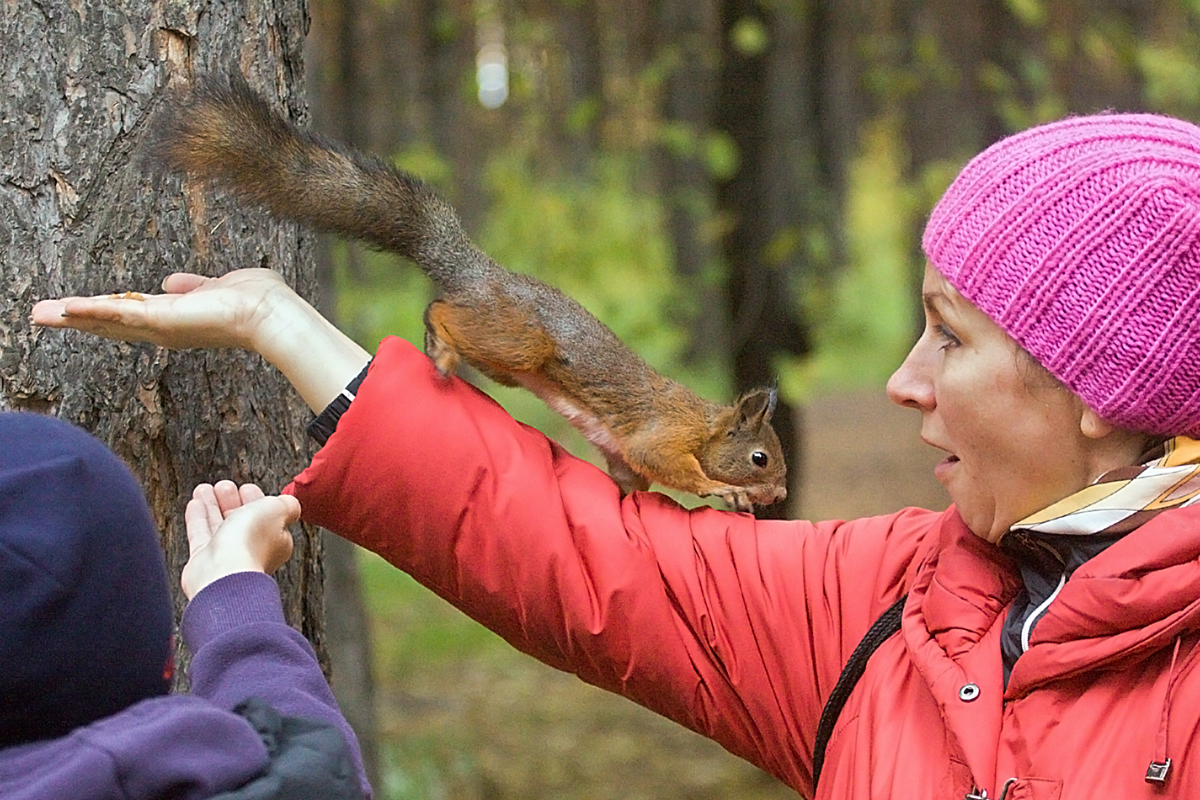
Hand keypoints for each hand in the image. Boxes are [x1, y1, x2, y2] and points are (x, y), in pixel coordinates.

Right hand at [32, 268, 370, 412]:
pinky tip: (65, 309)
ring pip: (108, 321)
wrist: (271, 314)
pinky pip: (119, 314)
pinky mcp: (162, 320)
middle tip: (42, 315)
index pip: (130, 315)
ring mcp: (161, 327)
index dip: (102, 313)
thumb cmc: (256, 302)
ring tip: (39, 314)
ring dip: (72, 317)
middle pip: (110, 324)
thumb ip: (193, 286)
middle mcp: (164, 328)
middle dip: (76, 319)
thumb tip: (172, 282)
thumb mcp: (216, 287)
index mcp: (175, 318)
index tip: (75, 310)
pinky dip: (92, 312)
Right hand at [181, 480, 300, 599]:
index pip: (266, 516)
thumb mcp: (277, 510)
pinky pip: (201, 534)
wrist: (223, 575)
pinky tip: (195, 503)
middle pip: (241, 520)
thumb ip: (287, 505)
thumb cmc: (251, 544)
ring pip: (219, 525)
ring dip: (212, 504)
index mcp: (275, 540)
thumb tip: (291, 503)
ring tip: (204, 489)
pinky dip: (198, 517)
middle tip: (224, 486)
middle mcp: (251, 549)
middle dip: (232, 500)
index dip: (256, 499)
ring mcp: (227, 556)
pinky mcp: (204, 561)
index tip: (246, 488)